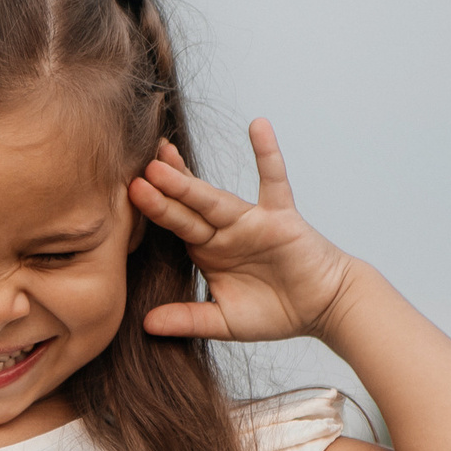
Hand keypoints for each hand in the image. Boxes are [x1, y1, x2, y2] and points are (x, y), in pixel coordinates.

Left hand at [128, 119, 361, 344]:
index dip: (152, 212)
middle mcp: (224, 231)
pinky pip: (274, 181)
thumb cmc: (276, 312)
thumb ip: (187, 319)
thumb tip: (145, 325)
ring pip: (215, 198)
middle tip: (135, 170)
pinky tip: (257, 126)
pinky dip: (267, 155)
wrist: (323, 307)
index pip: (174, 228)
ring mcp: (251, 220)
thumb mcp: (224, 321)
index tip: (127, 194)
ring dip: (189, 181)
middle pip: (186, 208)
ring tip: (163, 157)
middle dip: (160, 191)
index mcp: (207, 251)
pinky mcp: (281, 217)